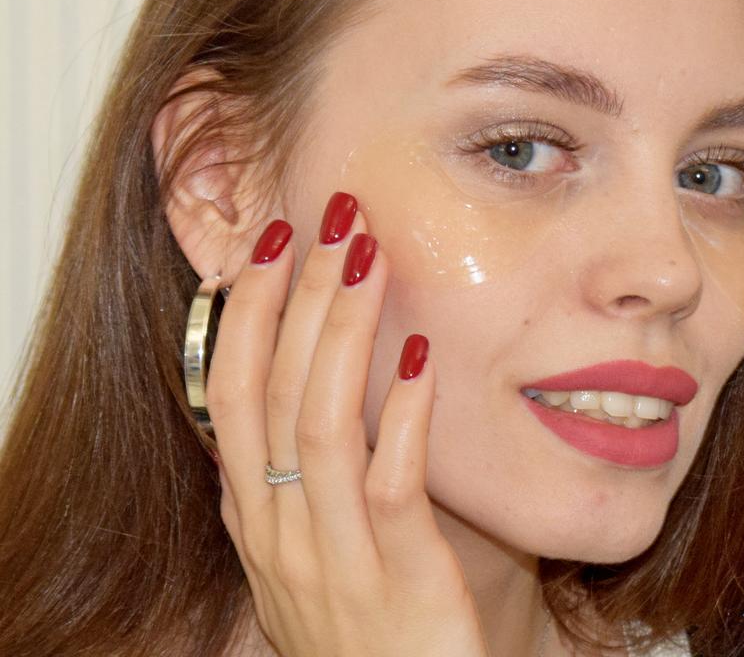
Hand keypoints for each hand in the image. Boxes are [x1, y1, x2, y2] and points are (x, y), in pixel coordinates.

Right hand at [205, 192, 490, 656]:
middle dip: (298, 295)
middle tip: (331, 220)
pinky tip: (419, 355)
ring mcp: (334, 557)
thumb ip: (284, 476)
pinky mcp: (400, 580)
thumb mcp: (298, 548)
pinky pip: (391, 485)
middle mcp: (280, 530)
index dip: (248, 312)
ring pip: (321, 423)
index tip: (272, 243)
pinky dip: (400, 414)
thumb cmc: (357, 623)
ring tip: (368, 258)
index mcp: (254, 514)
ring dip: (344, 330)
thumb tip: (285, 388)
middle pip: (273, 390)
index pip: (231, 392)